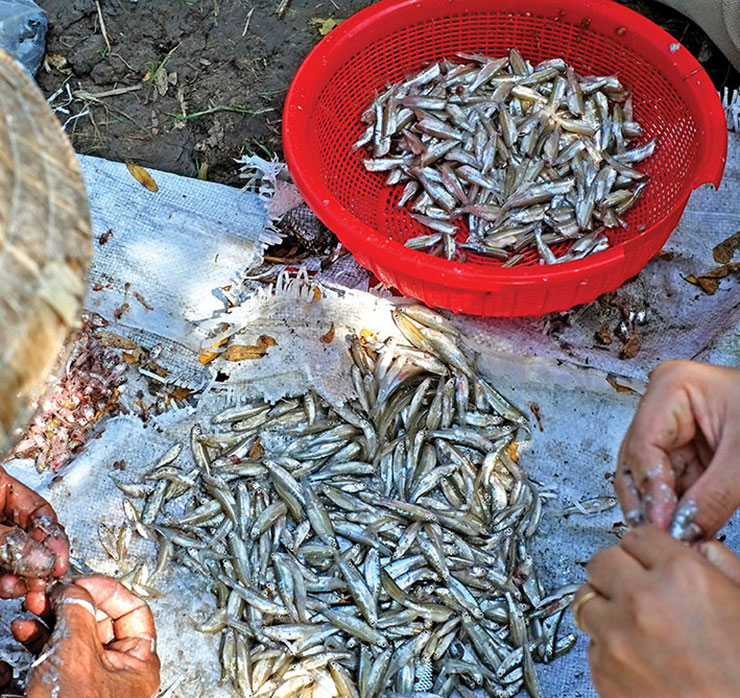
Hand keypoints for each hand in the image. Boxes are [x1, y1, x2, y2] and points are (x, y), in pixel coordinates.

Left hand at [0, 466, 68, 614]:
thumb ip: (10, 542)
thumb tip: (44, 559)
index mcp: (0, 488)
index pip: (42, 512)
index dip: (55, 539)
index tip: (60, 564)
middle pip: (32, 538)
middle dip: (39, 563)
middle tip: (44, 582)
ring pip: (15, 560)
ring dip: (22, 578)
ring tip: (24, 588)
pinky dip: (4, 583)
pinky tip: (8, 588)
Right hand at [2, 576, 159, 697]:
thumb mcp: (77, 652)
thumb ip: (78, 612)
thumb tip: (74, 589)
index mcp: (138, 663)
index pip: (132, 609)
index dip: (104, 590)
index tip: (79, 582)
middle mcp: (118, 673)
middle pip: (97, 622)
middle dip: (70, 604)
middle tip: (50, 595)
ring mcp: (89, 684)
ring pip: (71, 638)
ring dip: (49, 620)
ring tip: (33, 611)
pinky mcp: (62, 693)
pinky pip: (54, 659)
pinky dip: (38, 642)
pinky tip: (25, 632)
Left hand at [575, 526, 739, 697]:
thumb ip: (719, 566)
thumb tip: (699, 549)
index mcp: (682, 577)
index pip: (639, 535)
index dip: (646, 547)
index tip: (647, 557)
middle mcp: (643, 600)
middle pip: (602, 560)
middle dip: (618, 569)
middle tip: (632, 585)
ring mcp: (617, 635)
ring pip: (586, 598)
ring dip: (606, 606)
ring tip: (634, 624)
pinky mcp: (602, 669)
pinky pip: (591, 641)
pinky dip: (607, 645)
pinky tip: (636, 655)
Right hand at [615, 360, 739, 537]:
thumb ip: (712, 497)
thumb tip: (682, 529)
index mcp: (672, 386)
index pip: (643, 444)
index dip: (650, 487)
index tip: (661, 523)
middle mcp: (665, 405)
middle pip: (637, 459)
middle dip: (649, 500)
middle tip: (661, 533)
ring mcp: (674, 429)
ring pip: (649, 475)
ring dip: (660, 507)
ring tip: (672, 532)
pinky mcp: (687, 450)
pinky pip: (671, 482)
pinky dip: (675, 506)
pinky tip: (681, 523)